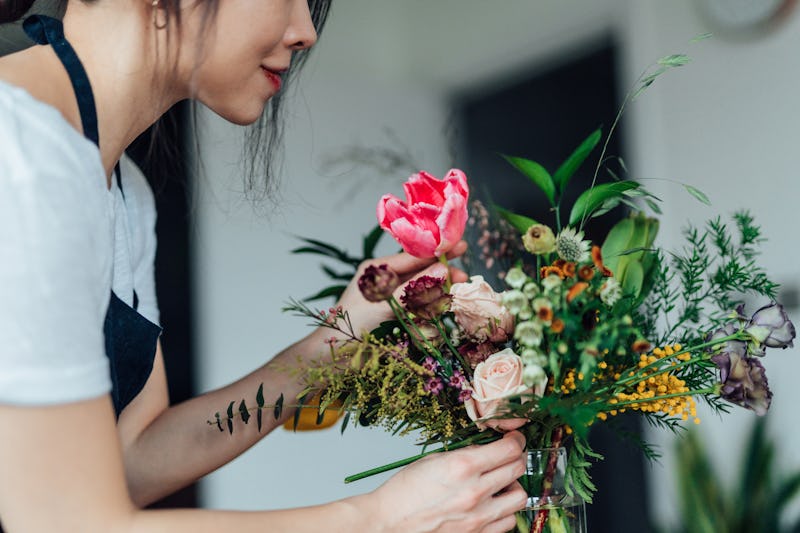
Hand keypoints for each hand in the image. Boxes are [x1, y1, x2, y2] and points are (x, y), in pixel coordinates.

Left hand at [322, 241, 468, 344]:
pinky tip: (426, 325)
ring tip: (446, 306)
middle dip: (441, 277)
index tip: (462, 245)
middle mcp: (386, 281)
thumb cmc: (352, 326)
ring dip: (434, 300)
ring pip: (422, 293)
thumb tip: (442, 267)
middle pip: (421, 272)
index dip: (438, 251)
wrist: (333, 358)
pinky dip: (425, 316)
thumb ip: (415, 286)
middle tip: (464, 279)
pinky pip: (417, 311)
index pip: (414, 255)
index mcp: (378, 269)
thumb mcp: (386, 302)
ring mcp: (391, 300)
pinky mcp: (394, 318)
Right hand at [368, 431, 527, 532]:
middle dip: (516, 459)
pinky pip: (508, 522)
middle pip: (518, 469)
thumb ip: (465, 455)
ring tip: (500, 484)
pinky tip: (492, 505)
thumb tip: (487, 450)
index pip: (509, 449)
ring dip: (513, 487)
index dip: (516, 441)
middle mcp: (475, 492)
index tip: (514, 440)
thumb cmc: (404, 492)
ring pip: (520, 498)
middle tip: (508, 457)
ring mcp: (478, 517)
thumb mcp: (434, 460)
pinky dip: (505, 512)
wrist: (390, 523)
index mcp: (462, 467)